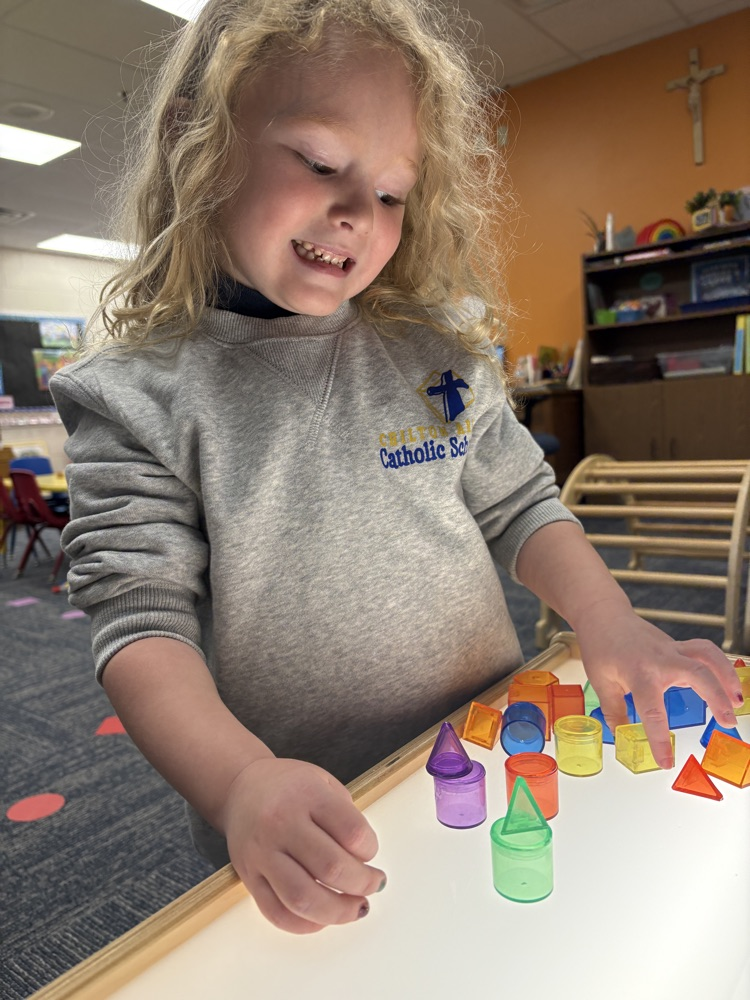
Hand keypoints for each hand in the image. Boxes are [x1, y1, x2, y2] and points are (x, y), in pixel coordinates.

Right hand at [221, 758, 384, 933]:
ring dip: (338, 912)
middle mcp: (281, 824)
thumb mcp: (323, 781)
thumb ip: (346, 816)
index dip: (371, 850)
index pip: (353, 833)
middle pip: (332, 869)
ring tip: (355, 907)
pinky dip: (305, 924)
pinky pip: (276, 913)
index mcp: (307, 796)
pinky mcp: (248, 877)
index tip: (370, 853)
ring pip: (303, 899)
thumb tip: (365, 863)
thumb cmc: (289, 786)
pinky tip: (323, 916)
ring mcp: (262, 853)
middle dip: (363, 884)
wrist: (241, 786)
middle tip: (374, 884)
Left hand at [576, 601, 742, 767]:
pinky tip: (727, 683)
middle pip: (696, 673)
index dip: (660, 739)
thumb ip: (615, 712)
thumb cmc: (600, 646)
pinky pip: (704, 652)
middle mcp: (660, 659)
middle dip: (716, 697)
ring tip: (737, 700)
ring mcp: (672, 649)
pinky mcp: (678, 646)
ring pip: (707, 655)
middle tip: (728, 721)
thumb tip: (622, 737)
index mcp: (638, 673)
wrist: (603, 615)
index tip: (665, 761)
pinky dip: (720, 665)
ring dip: (727, 675)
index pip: (652, 711)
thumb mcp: (601, 682)